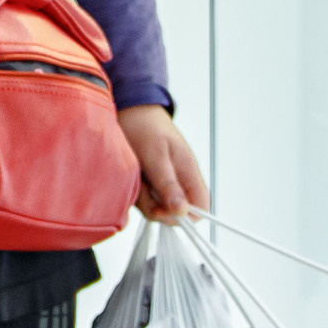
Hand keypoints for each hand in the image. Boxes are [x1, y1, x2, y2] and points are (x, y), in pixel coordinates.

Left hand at [118, 105, 206, 224]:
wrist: (128, 110)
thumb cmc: (145, 127)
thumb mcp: (156, 156)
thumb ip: (168, 185)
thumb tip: (182, 211)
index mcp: (189, 173)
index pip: (200, 208)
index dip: (184, 217)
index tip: (162, 210)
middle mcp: (178, 182)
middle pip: (173, 213)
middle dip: (155, 206)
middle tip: (142, 185)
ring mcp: (161, 184)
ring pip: (154, 207)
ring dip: (140, 196)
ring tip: (135, 172)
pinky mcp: (147, 184)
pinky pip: (141, 199)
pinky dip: (132, 190)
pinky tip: (130, 173)